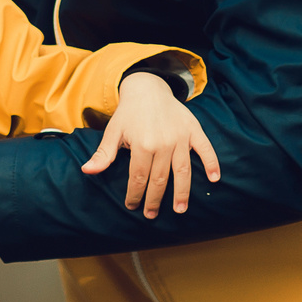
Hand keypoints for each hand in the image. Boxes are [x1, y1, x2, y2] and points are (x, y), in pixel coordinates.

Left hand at [79, 71, 222, 217]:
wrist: (147, 87)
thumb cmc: (128, 113)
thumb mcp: (113, 132)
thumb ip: (103, 154)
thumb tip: (86, 171)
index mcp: (142, 144)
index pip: (138, 177)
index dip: (134, 194)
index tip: (132, 206)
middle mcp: (163, 143)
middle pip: (160, 179)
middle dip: (154, 200)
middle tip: (151, 214)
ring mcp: (180, 137)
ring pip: (182, 171)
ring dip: (182, 192)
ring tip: (180, 209)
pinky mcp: (193, 130)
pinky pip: (205, 149)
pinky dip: (212, 163)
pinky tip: (215, 179)